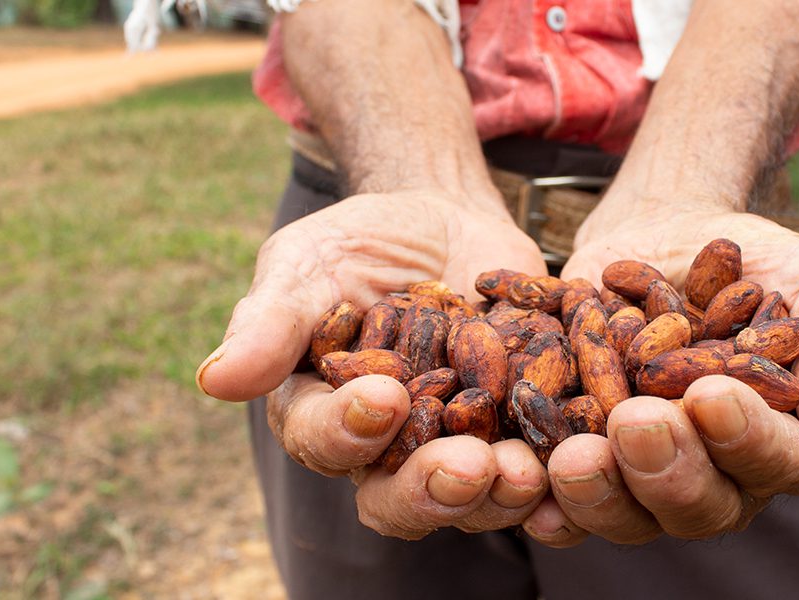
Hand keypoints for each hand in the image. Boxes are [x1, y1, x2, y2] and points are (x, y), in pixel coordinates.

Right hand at [197, 190, 551, 538]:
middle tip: (469, 467)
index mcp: (324, 415)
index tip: (381, 397)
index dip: (347, 432)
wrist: (446, 221)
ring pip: (474, 497)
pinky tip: (586, 458)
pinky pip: (543, 465)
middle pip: (399, 496)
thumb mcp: (310, 263)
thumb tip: (212, 380)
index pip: (325, 442)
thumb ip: (272, 321)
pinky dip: (561, 471)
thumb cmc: (360, 241)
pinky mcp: (522, 428)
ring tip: (529, 470)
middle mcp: (388, 450)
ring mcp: (459, 445)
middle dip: (432, 489)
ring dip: (502, 494)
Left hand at [523, 203, 798, 545]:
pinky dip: (540, 493)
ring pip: (626, 516)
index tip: (711, 395)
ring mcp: (643, 473)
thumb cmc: (761, 262)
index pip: (779, 464)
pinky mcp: (581, 452)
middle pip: (700, 507)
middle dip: (668, 471)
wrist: (670, 231)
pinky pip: (559, 497)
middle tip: (637, 421)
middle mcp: (715, 474)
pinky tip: (524, 474)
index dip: (748, 439)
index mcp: (783, 444)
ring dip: (600, 494)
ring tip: (575, 456)